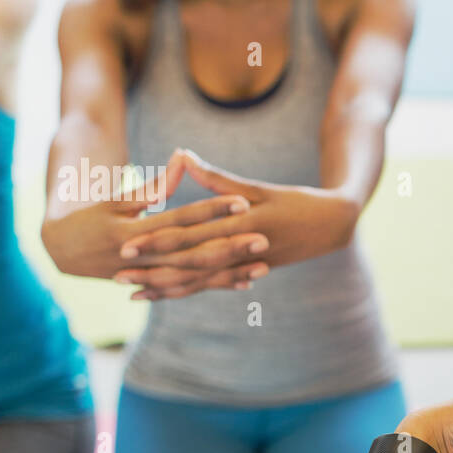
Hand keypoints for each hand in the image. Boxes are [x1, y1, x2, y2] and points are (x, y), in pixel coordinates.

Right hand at [42, 149, 270, 295]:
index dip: (211, 211)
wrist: (61, 254)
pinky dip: (216, 285)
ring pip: (196, 276)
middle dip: (229, 246)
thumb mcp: (117, 200)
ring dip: (230, 272)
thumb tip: (184, 157)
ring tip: (264, 266)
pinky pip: (193, 287)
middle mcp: (143, 259)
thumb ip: (154, 185)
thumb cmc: (89, 218)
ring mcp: (149, 276)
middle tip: (264, 237)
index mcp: (132, 233)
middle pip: (193, 253)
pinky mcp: (155, 285)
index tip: (241, 201)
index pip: (179, 219)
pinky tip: (246, 282)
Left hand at [118, 150, 361, 277]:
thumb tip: (183, 157)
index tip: (127, 244)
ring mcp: (245, 267)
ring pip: (199, 281)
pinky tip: (168, 295)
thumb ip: (217, 179)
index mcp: (241, 226)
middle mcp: (240, 251)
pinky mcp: (250, 273)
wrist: (335, 226)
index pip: (192, 236)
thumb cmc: (297, 201)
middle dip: (152, 271)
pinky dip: (190, 290)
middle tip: (118, 275)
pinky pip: (214, 285)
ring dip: (166, 288)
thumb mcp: (257, 188)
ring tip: (134, 293)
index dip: (158, 241)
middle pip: (189, 265)